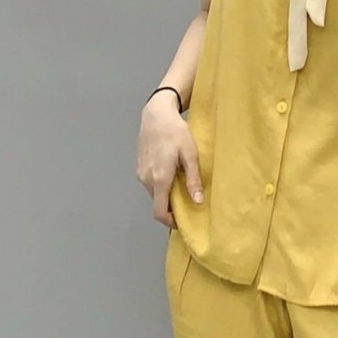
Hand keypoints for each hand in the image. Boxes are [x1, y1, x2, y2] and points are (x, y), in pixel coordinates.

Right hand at [135, 96, 203, 228]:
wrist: (156, 114)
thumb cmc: (176, 132)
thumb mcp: (190, 155)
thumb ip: (193, 179)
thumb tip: (198, 201)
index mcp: (159, 179)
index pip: (159, 211)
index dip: (169, 222)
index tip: (182, 223)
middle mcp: (146, 179)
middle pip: (156, 203)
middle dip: (170, 208)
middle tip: (187, 205)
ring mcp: (140, 172)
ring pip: (153, 193)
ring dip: (165, 196)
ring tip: (182, 188)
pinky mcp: (139, 166)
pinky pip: (149, 183)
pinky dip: (160, 186)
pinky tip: (172, 176)